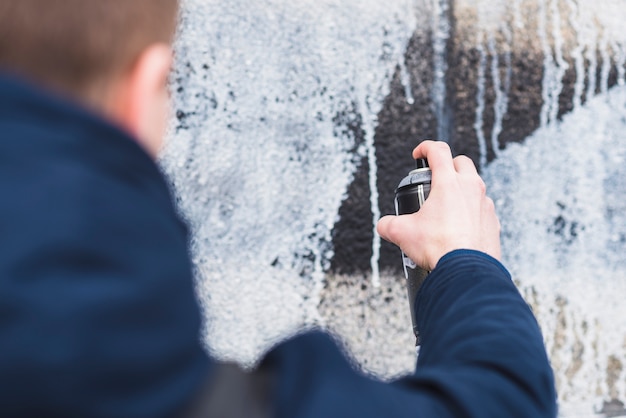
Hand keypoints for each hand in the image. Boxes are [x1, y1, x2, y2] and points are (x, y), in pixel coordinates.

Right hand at [377, 141, 500, 270]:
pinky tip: (460, 226)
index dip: (425, 147)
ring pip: (475, 185)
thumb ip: (388, 224)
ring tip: (447, 207)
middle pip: (462, 162)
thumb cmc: (438, 248)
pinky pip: (482, 208)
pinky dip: (472, 211)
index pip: (438, 150)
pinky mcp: (493, 222)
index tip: (419, 154)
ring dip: (462, 189)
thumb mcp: (402, 233)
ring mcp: (485, 204)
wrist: (465, 271)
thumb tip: (384, 225)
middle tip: (435, 180)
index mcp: (448, 183)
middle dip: (448, 165)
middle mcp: (471, 188)